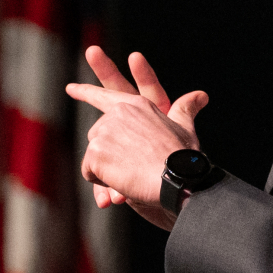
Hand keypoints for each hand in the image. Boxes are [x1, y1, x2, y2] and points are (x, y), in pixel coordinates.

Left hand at [64, 47, 209, 231]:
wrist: (177, 180)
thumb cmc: (184, 159)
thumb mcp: (185, 128)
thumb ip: (185, 109)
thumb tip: (201, 95)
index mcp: (137, 105)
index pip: (107, 95)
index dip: (87, 91)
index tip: (71, 88)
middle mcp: (118, 112)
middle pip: (96, 132)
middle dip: (98, 147)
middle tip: (92, 149)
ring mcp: (104, 131)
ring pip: (93, 154)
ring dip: (107, 169)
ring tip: (131, 177)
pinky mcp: (95, 152)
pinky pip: (89, 172)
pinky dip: (101, 183)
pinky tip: (122, 184)